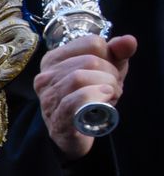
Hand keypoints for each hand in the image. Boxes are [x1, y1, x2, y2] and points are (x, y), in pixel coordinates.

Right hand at [34, 34, 135, 160]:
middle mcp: (46, 76)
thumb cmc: (88, 99)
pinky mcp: (57, 117)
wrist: (75, 135)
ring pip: (80, 77)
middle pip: (89, 60)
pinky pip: (78, 99)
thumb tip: (128, 40)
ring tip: (108, 97)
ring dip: (106, 88)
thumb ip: (118, 53)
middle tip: (111, 89)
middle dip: (110, 75)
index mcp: (55, 59)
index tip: (107, 72)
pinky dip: (96, 98)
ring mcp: (49, 97)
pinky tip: (103, 102)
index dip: (109, 57)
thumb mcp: (106, 71)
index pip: (91, 43)